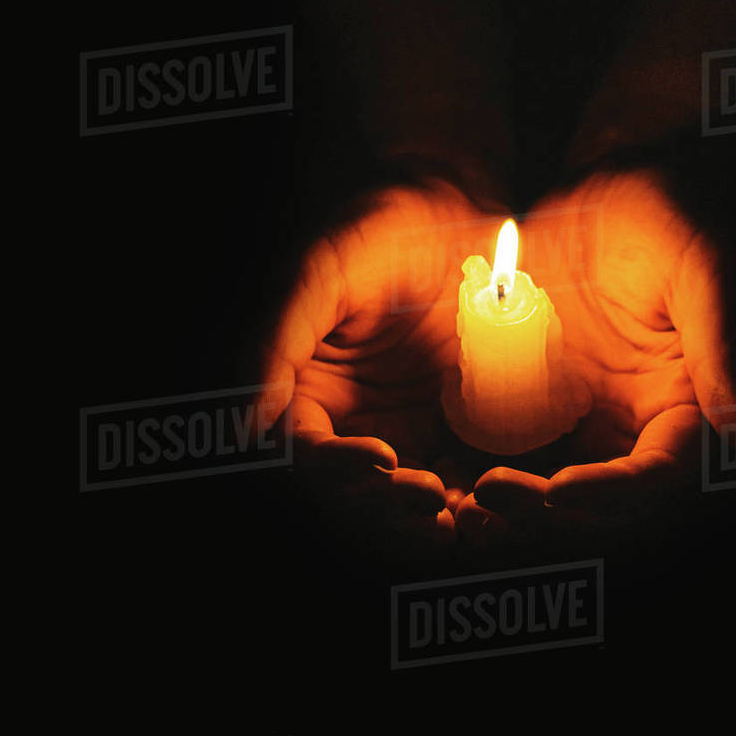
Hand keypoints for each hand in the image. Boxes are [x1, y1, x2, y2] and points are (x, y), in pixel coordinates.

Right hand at [264, 179, 505, 551]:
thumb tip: (247, 420)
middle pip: (352, 488)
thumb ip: (280, 337)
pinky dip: (467, 499)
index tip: (383, 457)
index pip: (304, 448)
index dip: (335, 465)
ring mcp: (405, 430)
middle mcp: (350, 419)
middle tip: (430, 498)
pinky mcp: (457, 434)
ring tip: (459, 518)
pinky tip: (488, 504)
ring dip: (424, 517)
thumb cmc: (387, 230)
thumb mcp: (325, 270)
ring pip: (401, 498)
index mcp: (306, 387)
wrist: (469, 217)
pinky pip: (455, 479)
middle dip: (385, 503)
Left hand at [458, 170, 735, 538]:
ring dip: (508, 503)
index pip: (655, 473)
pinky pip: (501, 444)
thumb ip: (720, 345)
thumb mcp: (699, 266)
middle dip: (545, 512)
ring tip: (462, 503)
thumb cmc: (677, 212)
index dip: (612, 493)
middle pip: (593, 498)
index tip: (560, 491)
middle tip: (491, 498)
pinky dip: (474, 465)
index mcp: (680, 406)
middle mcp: (630, 423)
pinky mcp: (529, 397)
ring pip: (543, 484)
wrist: (615, 185)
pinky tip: (441, 471)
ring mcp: (577, 414)